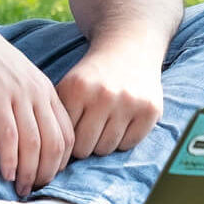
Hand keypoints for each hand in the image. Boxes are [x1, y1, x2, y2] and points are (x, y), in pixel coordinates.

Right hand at [0, 4, 70, 196]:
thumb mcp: (17, 80)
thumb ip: (29, 103)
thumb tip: (31, 138)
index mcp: (47, 91)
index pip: (68, 135)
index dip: (61, 162)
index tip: (47, 177)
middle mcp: (38, 93)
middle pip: (56, 144)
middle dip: (48, 173)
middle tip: (35, 189)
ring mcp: (18, 95)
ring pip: (35, 144)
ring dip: (29, 172)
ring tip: (20, 189)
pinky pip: (9, 136)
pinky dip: (10, 159)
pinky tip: (5, 173)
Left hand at [55, 38, 163, 160]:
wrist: (129, 48)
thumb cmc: (93, 76)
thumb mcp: (69, 86)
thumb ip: (59, 116)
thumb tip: (53, 156)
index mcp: (77, 89)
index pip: (65, 137)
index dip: (67, 138)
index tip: (72, 130)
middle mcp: (104, 95)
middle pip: (85, 148)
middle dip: (84, 144)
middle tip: (88, 130)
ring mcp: (129, 102)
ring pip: (106, 149)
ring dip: (103, 142)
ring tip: (104, 124)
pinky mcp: (150, 110)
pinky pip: (129, 144)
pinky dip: (124, 139)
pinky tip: (122, 121)